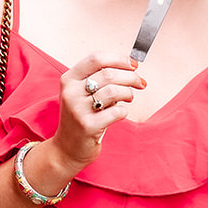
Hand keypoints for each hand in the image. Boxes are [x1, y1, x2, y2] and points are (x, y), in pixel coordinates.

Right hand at [41, 52, 146, 175]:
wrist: (67, 148)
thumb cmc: (81, 117)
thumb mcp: (81, 93)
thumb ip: (99, 78)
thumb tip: (129, 66)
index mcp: (69, 79)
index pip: (96, 58)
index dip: (118, 59)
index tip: (132, 64)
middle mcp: (71, 92)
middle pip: (108, 74)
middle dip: (131, 77)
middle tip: (140, 82)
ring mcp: (78, 110)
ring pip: (113, 91)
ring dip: (128, 93)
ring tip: (129, 98)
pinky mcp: (88, 126)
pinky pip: (116, 112)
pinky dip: (123, 110)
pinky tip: (120, 113)